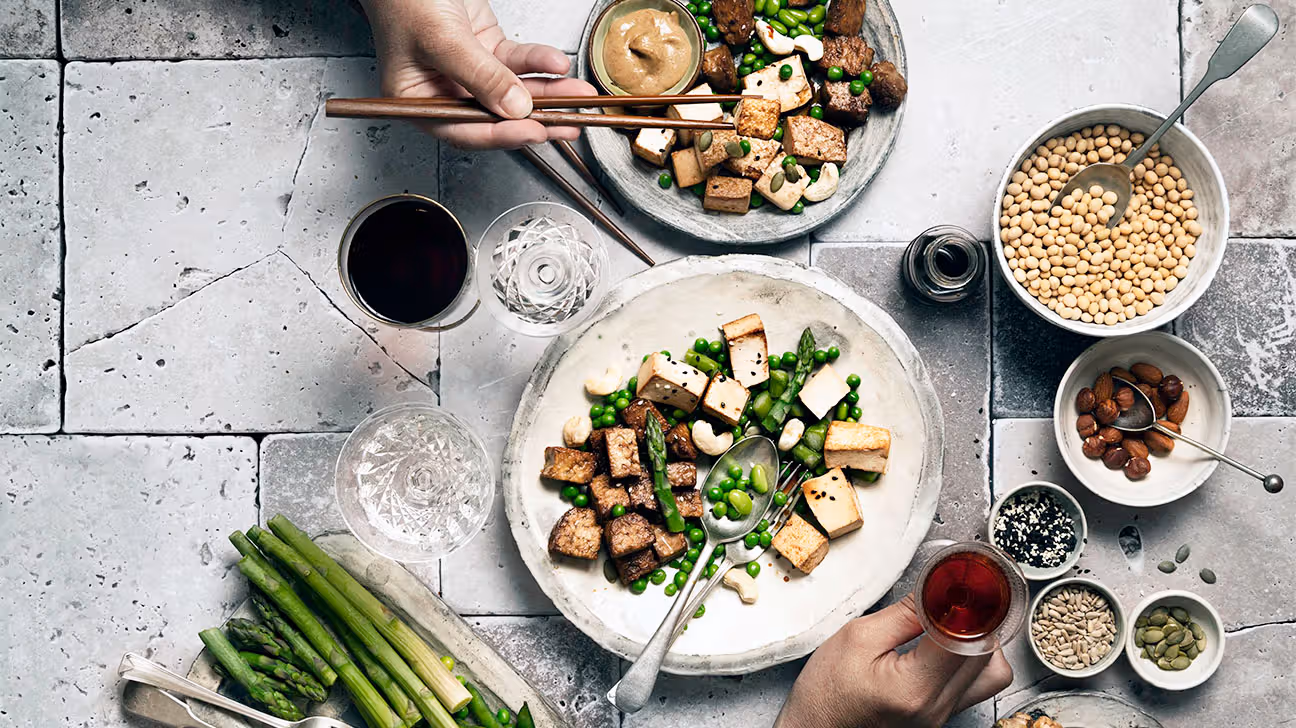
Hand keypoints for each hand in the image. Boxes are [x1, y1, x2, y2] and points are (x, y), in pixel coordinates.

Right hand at [362, 0, 596, 148]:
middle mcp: (444, 90)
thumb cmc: (405, 0)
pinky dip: (539, 62)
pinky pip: (518, 61)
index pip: (464, 130)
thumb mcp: (443, 40)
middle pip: (496, 115)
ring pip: (514, 90)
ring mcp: (469, 72)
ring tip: (576, 95)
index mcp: (419, 100)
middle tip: (568, 124)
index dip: (501, 135)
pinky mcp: (487, 50)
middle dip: (536, 118)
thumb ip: (479, 76)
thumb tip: (514, 108)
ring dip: (548, 92)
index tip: (533, 132)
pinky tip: (557, 63)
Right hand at [775, 595, 1012, 727]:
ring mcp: (943, 716)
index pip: (965, 635)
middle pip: (987, 654)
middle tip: (951, 596)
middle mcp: (937, 708)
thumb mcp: (858, 638)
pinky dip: (970, 660)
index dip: (965, 601)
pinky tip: (947, 644)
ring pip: (992, 672)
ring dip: (979, 641)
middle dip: (974, 618)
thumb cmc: (827, 694)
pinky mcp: (942, 717)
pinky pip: (977, 685)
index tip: (959, 579)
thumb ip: (906, 612)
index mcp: (915, 688)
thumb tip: (938, 587)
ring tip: (950, 623)